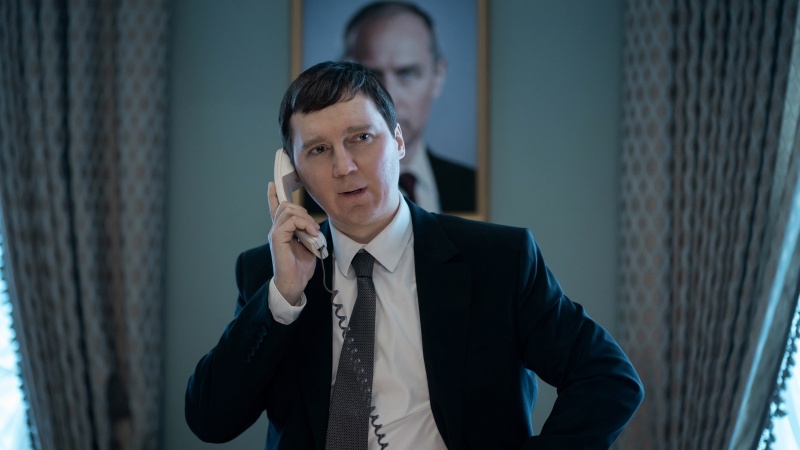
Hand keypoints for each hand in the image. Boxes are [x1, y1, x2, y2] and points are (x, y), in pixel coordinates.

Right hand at [267, 181, 319, 304]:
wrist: (294, 284)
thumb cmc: (300, 268)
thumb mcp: (308, 245)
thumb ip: (307, 232)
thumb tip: (313, 225)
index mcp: (282, 231)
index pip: (275, 208)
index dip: (273, 195)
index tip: (272, 184)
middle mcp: (276, 229)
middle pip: (286, 205)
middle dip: (303, 211)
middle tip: (314, 227)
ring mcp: (275, 233)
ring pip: (288, 210)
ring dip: (305, 218)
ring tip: (313, 231)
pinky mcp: (277, 237)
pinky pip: (290, 220)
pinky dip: (303, 224)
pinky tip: (311, 233)